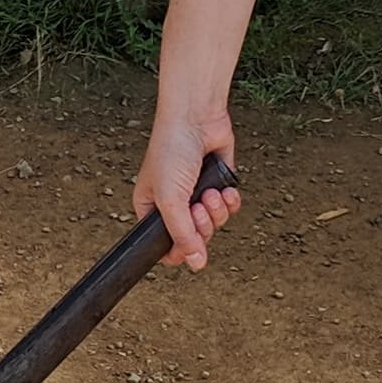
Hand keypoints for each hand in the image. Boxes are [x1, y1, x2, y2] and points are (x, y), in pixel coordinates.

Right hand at [135, 106, 242, 269]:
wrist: (196, 119)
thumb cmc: (171, 149)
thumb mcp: (170, 198)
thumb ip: (182, 234)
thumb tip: (195, 263)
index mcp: (152, 209)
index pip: (167, 247)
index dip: (182, 248)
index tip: (190, 240)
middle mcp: (174, 205)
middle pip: (195, 238)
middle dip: (202, 224)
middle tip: (198, 207)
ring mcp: (197, 196)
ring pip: (214, 225)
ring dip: (216, 211)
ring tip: (210, 193)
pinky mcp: (218, 187)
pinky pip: (229, 209)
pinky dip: (229, 201)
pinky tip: (223, 189)